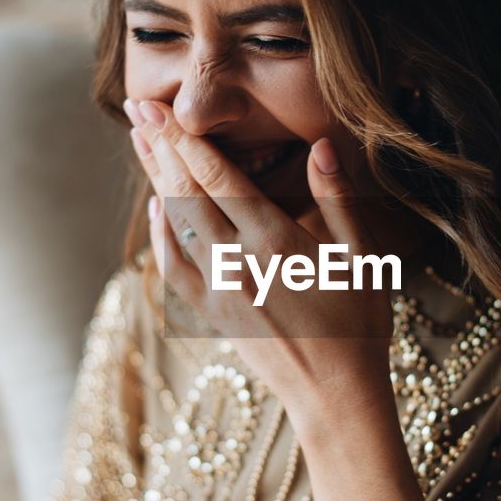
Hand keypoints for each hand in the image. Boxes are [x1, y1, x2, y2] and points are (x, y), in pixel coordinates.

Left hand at [124, 98, 394, 430]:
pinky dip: (160, 233)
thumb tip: (321, 145)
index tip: (161, 106)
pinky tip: (155, 207)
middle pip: (188, 192)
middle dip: (162, 146)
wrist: (335, 394)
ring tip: (141, 142)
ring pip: (176, 223)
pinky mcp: (211, 314)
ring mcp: (219, 290)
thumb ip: (337, 198)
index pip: (219, 177)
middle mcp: (238, 262)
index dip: (187, 138)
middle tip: (138, 108)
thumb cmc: (359, 322)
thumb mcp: (362, 256)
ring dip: (156, 179)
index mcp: (276, 241)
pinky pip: (173, 266)